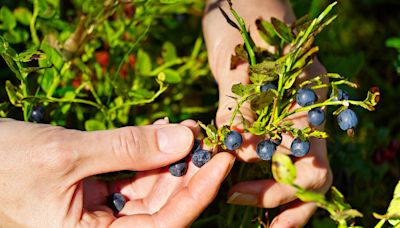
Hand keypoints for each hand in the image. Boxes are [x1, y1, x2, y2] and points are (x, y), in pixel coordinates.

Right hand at [0, 119, 233, 226]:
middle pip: (163, 203)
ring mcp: (104, 206)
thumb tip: (183, 139)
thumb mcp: (68, 154)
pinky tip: (161, 129)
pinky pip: (135, 171)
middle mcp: (104, 227)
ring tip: (187, 128)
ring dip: (171, 155)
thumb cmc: (7, 162)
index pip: (164, 224)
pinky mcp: (100, 186)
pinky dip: (150, 151)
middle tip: (207, 136)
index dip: (197, 194)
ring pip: (152, 185)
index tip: (221, 161)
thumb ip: (127, 148)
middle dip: (188, 169)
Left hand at [203, 0, 331, 226]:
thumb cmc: (245, 24)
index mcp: (309, 107)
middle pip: (310, 179)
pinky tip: (231, 178)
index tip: (237, 194)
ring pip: (293, 171)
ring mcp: (287, 118)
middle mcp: (304, 118)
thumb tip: (239, 157)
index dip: (279, 191)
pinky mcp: (265, 117)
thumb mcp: (240, 66)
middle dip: (283, 204)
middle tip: (249, 215)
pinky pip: (266, 153)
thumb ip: (240, 111)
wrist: (242, 4)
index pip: (311, 169)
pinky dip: (253, 171)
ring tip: (241, 205)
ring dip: (272, 196)